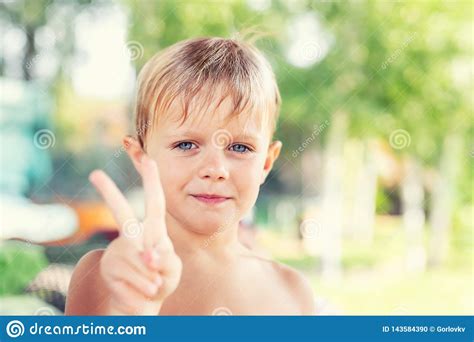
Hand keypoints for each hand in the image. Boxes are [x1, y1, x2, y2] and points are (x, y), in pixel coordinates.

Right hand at [89, 154, 181, 314]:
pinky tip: (142, 293)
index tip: (148, 159)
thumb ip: (165, 260)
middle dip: (109, 193)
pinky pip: (129, 280)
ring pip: (137, 261)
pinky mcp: (108, 268)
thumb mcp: (172, 270)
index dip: (152, 181)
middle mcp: (132, 236)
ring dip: (150, 280)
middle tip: (95, 174)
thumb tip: (148, 256)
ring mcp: (118, 251)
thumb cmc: (161, 280)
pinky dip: (141, 291)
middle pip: (121, 213)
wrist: (143, 304)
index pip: (155, 203)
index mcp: (153, 231)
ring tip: (154, 287)